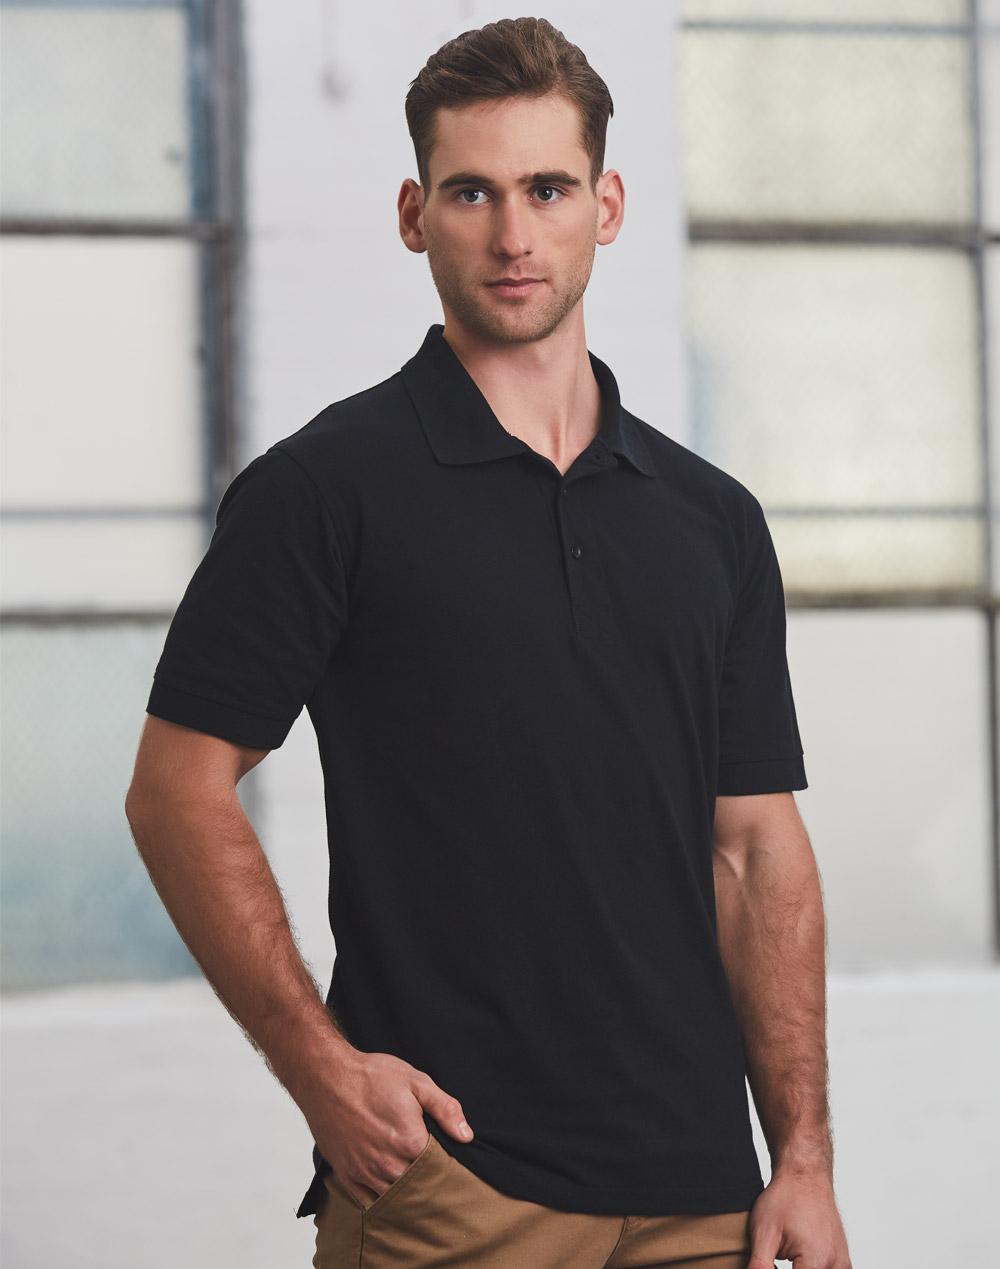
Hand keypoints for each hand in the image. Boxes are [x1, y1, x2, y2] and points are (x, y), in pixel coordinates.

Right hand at [300, 1049, 474, 1209]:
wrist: (326, 1076)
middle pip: (418, 1188)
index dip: (445, 1167)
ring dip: (405, 1195)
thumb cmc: (371, 1076)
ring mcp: (365, 1172)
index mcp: (410, 1141)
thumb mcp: (416, 1082)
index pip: (438, 1169)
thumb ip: (444, 1109)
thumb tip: (466, 1136)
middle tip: (434, 1179)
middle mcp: (387, 1164)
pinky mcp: (346, 1175)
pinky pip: (368, 1202)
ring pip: (394, 1199)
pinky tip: (388, 1192)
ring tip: (413, 1185)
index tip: (448, 1163)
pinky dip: (380, 1200)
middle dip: (427, 1185)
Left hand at [746, 1167, 852, 1268]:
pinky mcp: (843, 1260)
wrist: (804, 1174)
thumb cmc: (785, 1198)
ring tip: (788, 1251)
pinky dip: (813, 1268)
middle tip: (778, 1252)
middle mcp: (835, 1265)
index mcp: (816, 1261)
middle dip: (790, 1268)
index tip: (770, 1261)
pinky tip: (799, 1259)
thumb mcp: (764, 1232)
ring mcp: (842, 1263)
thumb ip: (760, 1266)